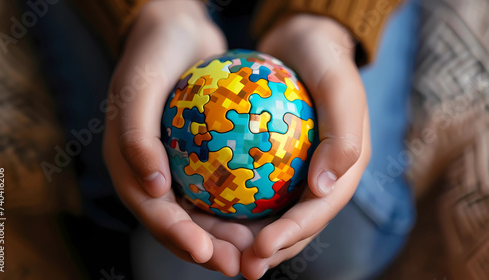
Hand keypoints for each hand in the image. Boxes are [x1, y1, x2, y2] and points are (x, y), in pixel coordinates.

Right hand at [103, 1, 253, 275]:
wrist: (177, 30)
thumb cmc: (153, 54)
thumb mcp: (138, 86)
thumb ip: (135, 135)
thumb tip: (151, 188)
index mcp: (130, 166)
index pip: (153, 212)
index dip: (177, 237)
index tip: (208, 253)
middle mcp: (153, 174)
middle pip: (182, 223)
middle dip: (211, 250)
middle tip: (244, 265)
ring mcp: (179, 168)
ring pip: (206, 212)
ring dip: (231, 235)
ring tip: (261, 249)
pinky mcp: (202, 157)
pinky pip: (223, 186)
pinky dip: (243, 202)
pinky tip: (271, 212)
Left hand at [240, 15, 370, 278]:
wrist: (303, 40)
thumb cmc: (322, 58)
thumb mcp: (339, 84)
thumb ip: (343, 135)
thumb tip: (326, 189)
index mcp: (344, 168)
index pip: (318, 212)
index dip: (290, 236)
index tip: (258, 251)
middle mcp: (322, 177)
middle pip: (295, 225)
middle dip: (267, 250)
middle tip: (235, 264)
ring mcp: (299, 172)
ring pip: (272, 215)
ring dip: (246, 237)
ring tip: (216, 248)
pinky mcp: (277, 162)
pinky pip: (255, 190)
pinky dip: (235, 205)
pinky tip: (207, 212)